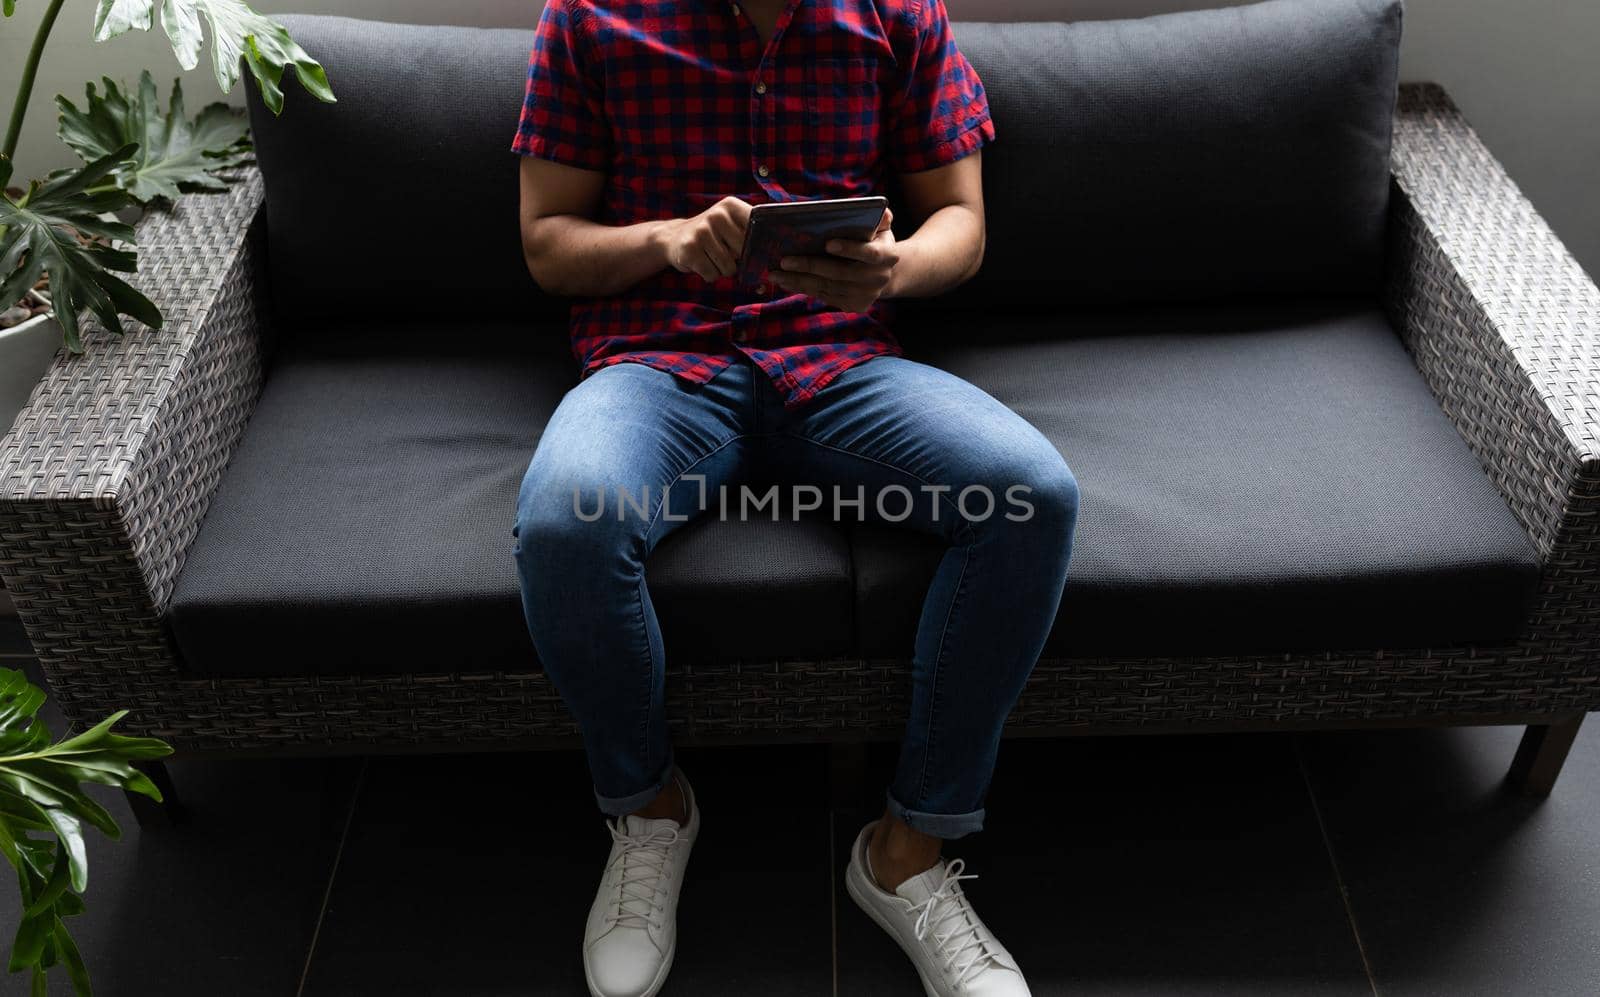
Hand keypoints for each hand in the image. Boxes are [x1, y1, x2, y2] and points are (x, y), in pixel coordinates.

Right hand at [659, 197, 753, 281]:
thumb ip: (751, 232)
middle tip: (726, 254)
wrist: (674, 237)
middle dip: (738, 262)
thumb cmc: (712, 235)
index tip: (757, 252)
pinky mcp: (689, 249)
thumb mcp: (730, 224)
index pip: (758, 230)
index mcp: (731, 205)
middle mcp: (717, 215)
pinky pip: (712, 275)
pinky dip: (710, 275)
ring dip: (723, 270)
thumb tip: (773, 257)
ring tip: (712, 258)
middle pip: (744, 253)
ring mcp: (701, 231)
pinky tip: (702, 263)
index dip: (759, 246)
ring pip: (729, 268)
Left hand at [771, 207, 898, 313]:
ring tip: (777, 274)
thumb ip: (880, 217)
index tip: (827, 243)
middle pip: (840, 273)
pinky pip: (825, 297)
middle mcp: (879, 278)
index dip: (849, 249)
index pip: (869, 253)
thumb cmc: (875, 242)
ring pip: (828, 288)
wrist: (884, 273)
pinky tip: (787, 282)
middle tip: (784, 260)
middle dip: (810, 266)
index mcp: (888, 255)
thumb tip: (880, 210)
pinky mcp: (854, 306)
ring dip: (800, 281)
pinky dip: (804, 289)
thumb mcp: (881, 227)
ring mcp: (866, 295)